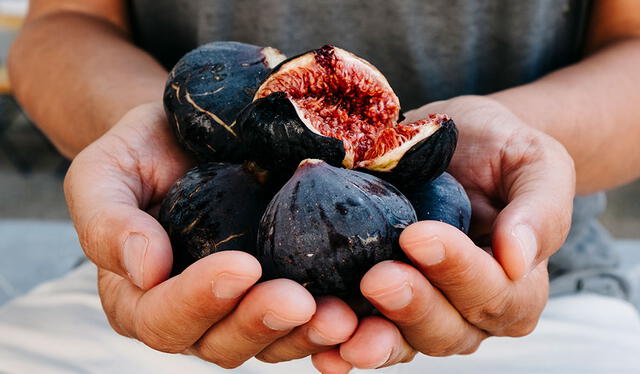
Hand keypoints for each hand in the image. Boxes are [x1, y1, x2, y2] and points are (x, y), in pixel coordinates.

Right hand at [64, 102, 357, 367]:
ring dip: (305, 335)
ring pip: (270, 343)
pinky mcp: (280, 288)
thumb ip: (106, 221)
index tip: (240, 266)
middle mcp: (192, 313)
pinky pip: (305, 322)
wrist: (186, 136)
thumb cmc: (141, 153)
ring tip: (341, 314)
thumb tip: (144, 270)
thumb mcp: (104, 173)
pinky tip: (361, 312)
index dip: (200, 300)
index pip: (162, 317)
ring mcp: (240, 307)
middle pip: (220, 342)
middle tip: (298, 300)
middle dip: (260, 324)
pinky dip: (331, 325)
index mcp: (139, 296)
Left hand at [312, 95, 574, 371]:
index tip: (419, 236)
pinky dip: (340, 343)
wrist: (460, 143)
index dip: (457, 270)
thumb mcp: (537, 164)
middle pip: (445, 328)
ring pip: (402, 342)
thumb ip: (540, 211)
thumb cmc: (503, 152)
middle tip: (377, 278)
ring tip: (337, 322)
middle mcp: (470, 312)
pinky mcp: (382, 306)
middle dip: (410, 306)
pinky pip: (364, 333)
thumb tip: (519, 260)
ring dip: (370, 337)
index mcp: (517, 287)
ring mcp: (423, 313)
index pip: (493, 292)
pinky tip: (319, 343)